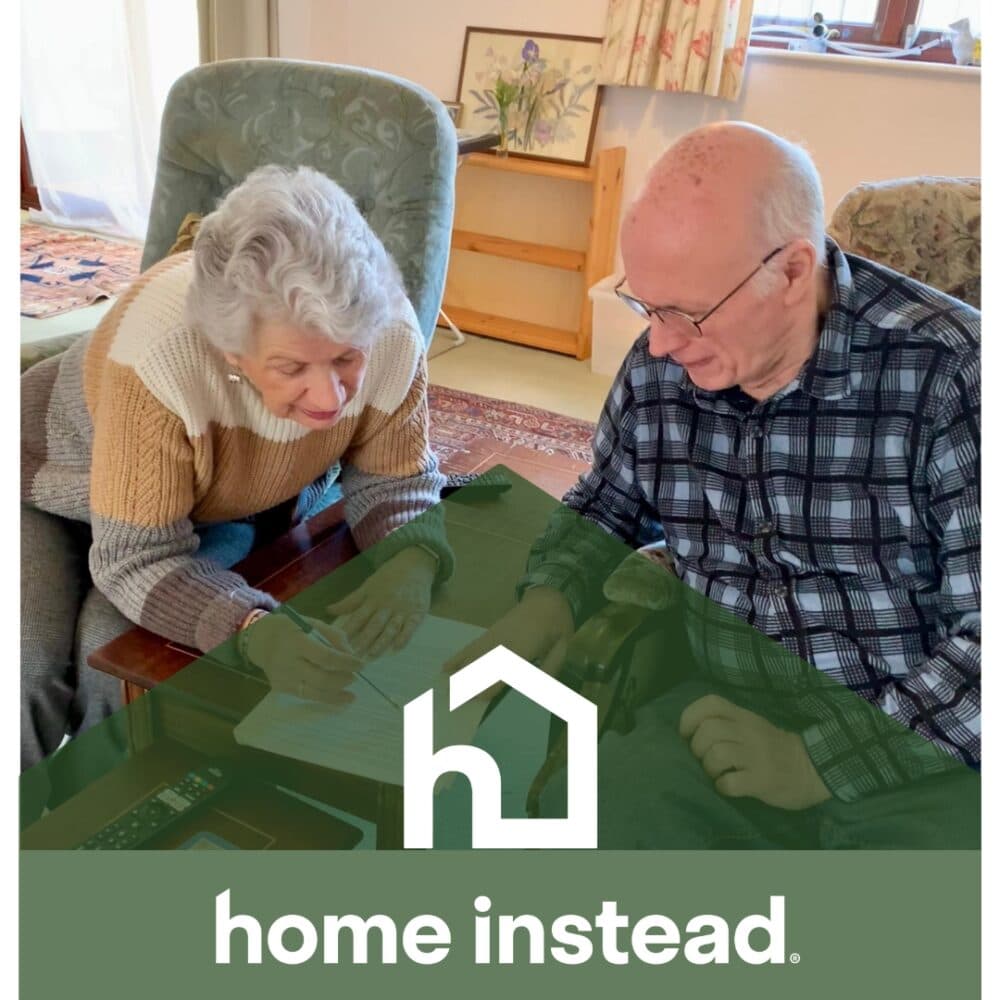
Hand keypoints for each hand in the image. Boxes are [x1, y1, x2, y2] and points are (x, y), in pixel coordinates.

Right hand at [244, 612, 357, 704]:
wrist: (261, 639)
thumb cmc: (291, 629)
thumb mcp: (313, 624)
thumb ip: (334, 637)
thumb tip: (352, 656)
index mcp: (297, 641)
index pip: (326, 657)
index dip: (346, 663)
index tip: (361, 664)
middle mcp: (288, 662)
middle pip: (321, 678)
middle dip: (342, 680)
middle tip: (354, 678)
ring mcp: (283, 678)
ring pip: (313, 693)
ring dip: (336, 695)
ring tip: (350, 695)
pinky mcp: (280, 688)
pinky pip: (305, 696)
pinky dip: (324, 698)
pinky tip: (337, 697)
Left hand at [327, 546, 437, 658]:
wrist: (415, 565)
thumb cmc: (389, 576)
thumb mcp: (368, 585)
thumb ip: (350, 600)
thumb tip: (329, 610)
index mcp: (373, 598)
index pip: (358, 616)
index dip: (349, 630)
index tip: (339, 643)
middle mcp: (387, 605)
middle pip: (373, 625)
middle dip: (363, 641)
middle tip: (352, 656)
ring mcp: (402, 610)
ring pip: (390, 628)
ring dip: (380, 643)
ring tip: (371, 656)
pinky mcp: (417, 613)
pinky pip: (410, 627)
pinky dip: (404, 638)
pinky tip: (397, 648)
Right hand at [442, 586, 574, 700]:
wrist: (548, 598)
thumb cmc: (557, 626)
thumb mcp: (562, 648)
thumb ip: (550, 668)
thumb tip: (538, 690)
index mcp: (526, 644)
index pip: (505, 668)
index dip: (492, 683)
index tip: (478, 698)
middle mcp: (506, 639)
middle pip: (484, 662)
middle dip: (470, 681)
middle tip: (455, 699)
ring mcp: (496, 634)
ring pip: (475, 654)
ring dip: (461, 670)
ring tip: (447, 686)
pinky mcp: (491, 632)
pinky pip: (473, 646)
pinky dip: (460, 656)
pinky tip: (447, 666)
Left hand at [679, 695, 831, 810]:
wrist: (813, 769)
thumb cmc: (773, 748)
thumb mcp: (752, 726)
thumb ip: (727, 724)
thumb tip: (690, 735)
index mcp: (744, 717)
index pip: (711, 703)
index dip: (690, 716)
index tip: (685, 734)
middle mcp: (749, 732)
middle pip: (708, 730)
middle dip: (696, 747)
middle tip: (702, 759)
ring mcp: (757, 756)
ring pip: (716, 754)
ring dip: (708, 768)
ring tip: (716, 774)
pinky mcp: (763, 781)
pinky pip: (730, 783)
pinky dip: (722, 787)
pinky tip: (728, 787)